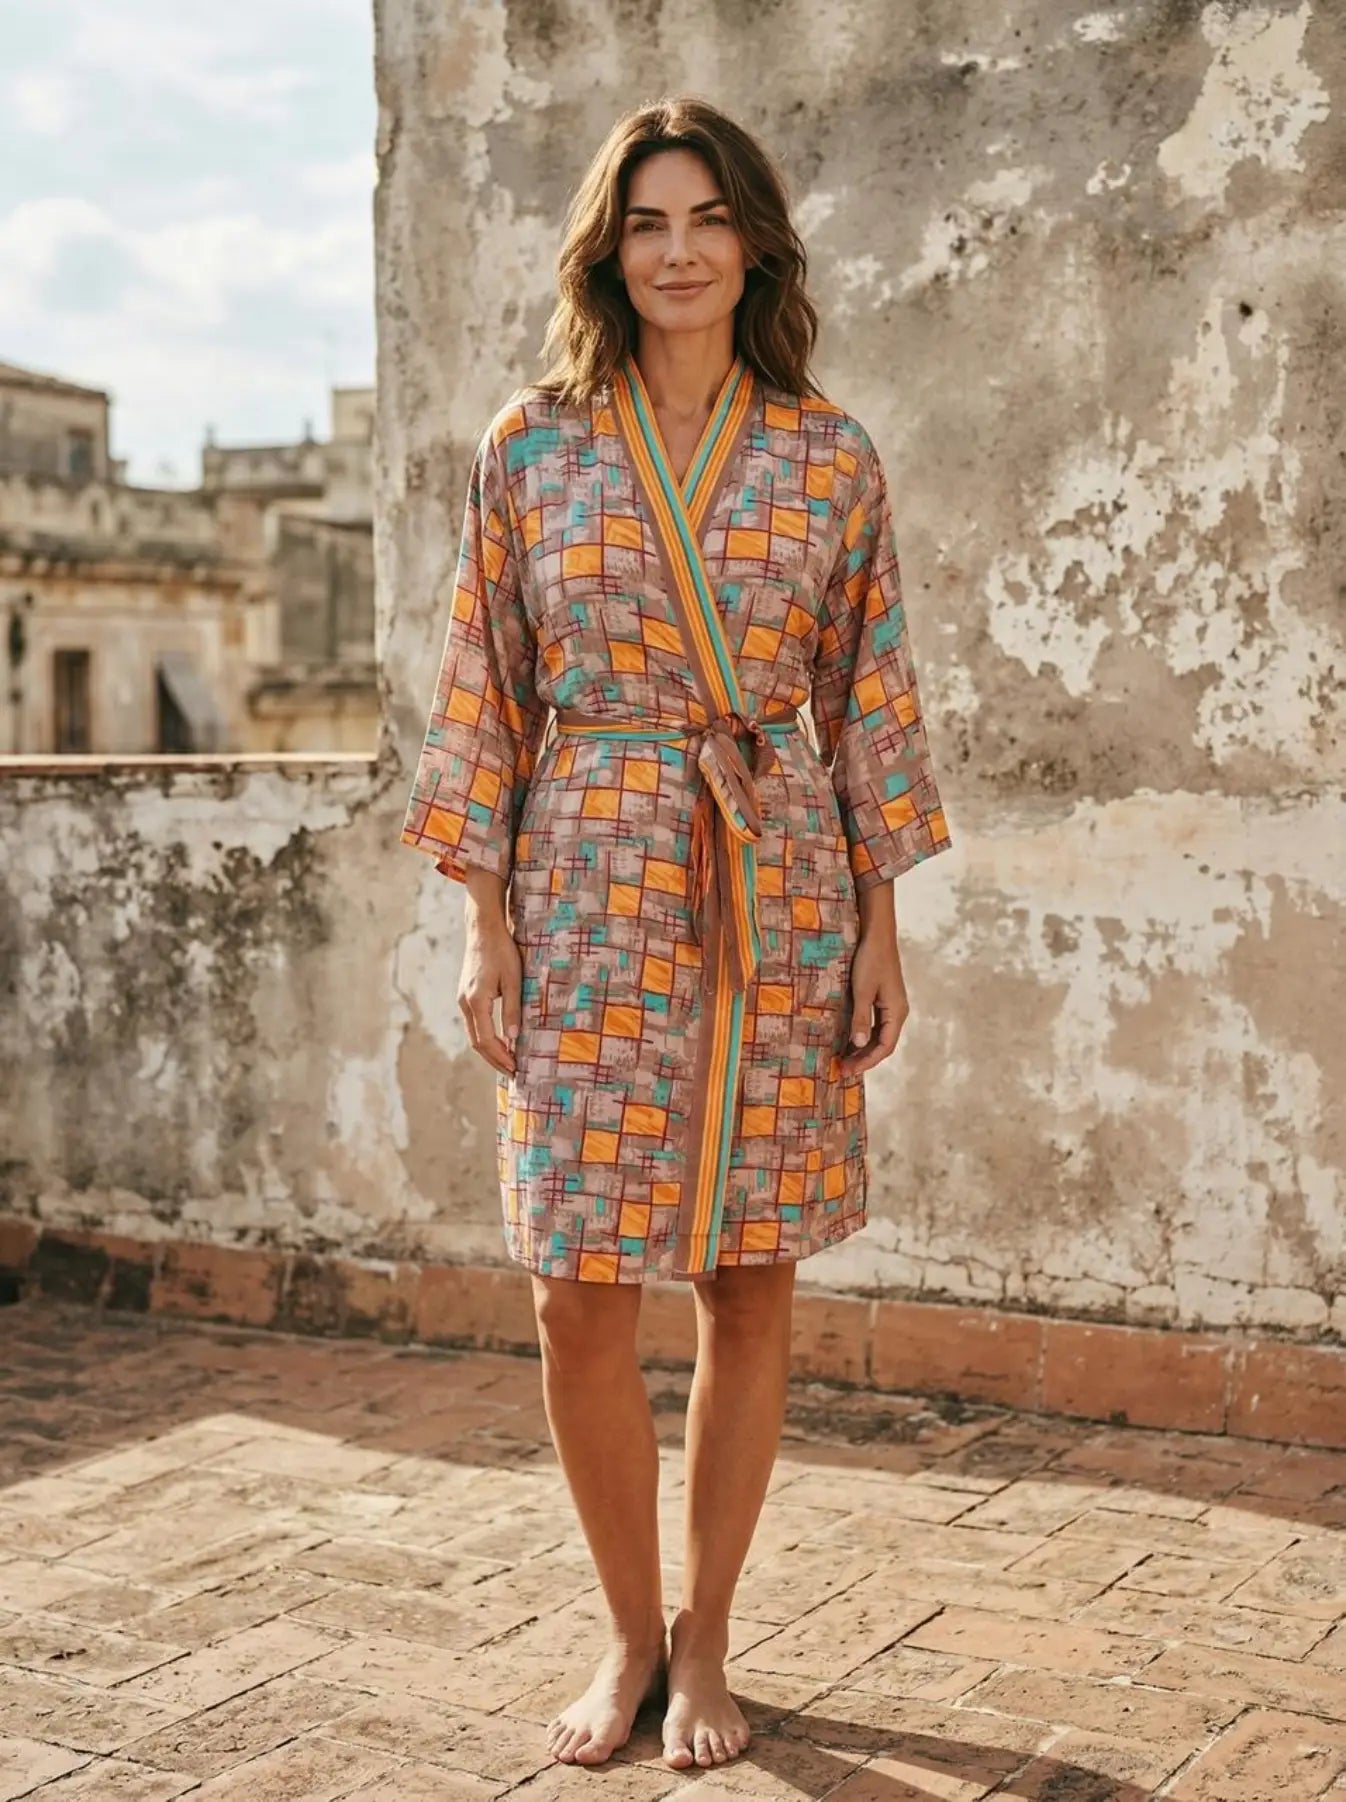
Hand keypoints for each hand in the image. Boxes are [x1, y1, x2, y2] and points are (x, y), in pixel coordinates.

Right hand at [458, 870, 520, 1076]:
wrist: (483, 930)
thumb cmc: (502, 952)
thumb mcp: (514, 980)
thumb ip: (512, 1009)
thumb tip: (514, 1038)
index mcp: (476, 1001)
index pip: (486, 1040)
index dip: (501, 1057)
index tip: (515, 1068)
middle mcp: (465, 1003)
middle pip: (477, 1042)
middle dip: (495, 1059)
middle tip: (513, 1072)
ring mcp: (462, 999)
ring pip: (474, 1034)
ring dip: (490, 1050)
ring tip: (508, 1061)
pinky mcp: (465, 995)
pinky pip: (474, 1024)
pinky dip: (485, 1037)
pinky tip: (499, 1041)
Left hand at [840, 885, 908, 1075]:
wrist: (878, 935)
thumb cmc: (870, 961)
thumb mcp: (862, 991)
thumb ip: (861, 1018)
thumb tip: (859, 1045)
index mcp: (896, 1012)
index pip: (885, 1047)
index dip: (867, 1062)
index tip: (849, 1071)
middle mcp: (897, 1011)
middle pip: (883, 1044)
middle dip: (864, 1058)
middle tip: (842, 1069)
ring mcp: (892, 1005)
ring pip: (880, 1035)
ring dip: (863, 1048)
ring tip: (844, 1059)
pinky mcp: (884, 998)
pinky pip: (876, 1024)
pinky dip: (864, 1035)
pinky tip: (850, 1039)